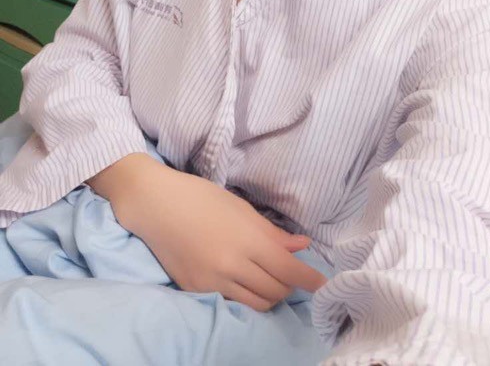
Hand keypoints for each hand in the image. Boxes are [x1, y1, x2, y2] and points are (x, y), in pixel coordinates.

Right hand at [109, 158, 327, 310]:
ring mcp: (212, 282)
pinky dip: (246, 298)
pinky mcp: (196, 291)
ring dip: (270, 296)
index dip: (309, 280)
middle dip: (290, 287)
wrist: (156, 205)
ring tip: (271, 281)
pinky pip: (232, 303)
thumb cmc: (201, 197)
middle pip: (275, 291)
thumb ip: (272, 232)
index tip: (323, 284)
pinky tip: (246, 285)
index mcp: (247, 240)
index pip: (288, 270)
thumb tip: (302, 246)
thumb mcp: (241, 208)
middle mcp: (232, 265)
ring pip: (256, 303)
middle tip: (292, 275)